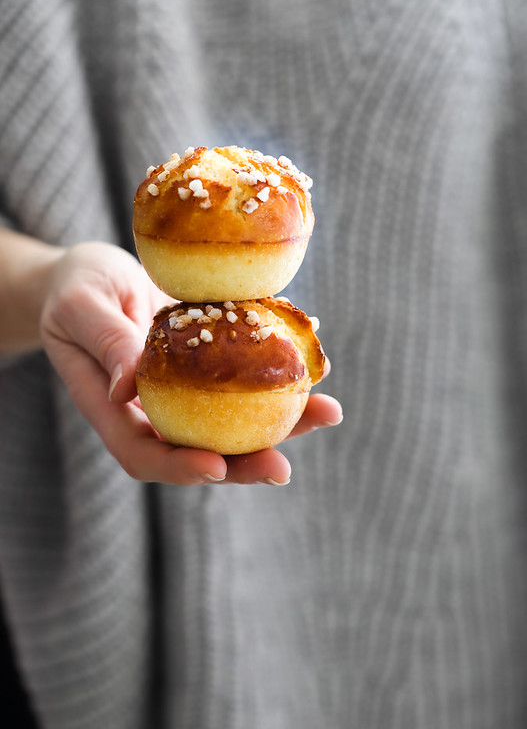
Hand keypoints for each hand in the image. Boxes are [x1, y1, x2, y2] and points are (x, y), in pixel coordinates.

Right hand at [41, 242, 341, 485]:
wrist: (93, 271)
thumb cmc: (75, 285)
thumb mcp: (80, 306)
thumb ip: (105, 343)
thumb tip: (131, 389)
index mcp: (111, 408)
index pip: (142, 453)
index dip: (178, 467)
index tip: (216, 466)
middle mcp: (152, 411)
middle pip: (197, 451)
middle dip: (242, 464)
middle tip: (282, 468)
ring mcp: (183, 391)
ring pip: (231, 421)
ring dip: (280, 425)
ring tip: (326, 413)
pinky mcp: (207, 366)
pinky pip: (243, 380)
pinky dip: (278, 378)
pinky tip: (316, 368)